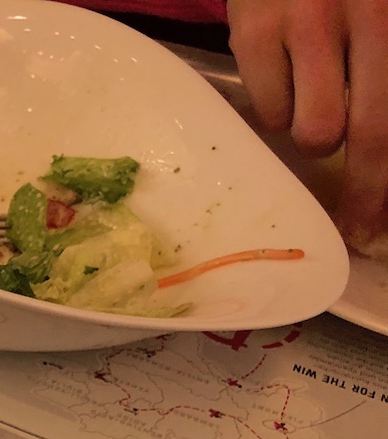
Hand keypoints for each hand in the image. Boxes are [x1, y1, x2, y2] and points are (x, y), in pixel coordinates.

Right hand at [228, 0, 387, 249]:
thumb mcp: (378, 18)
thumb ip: (384, 74)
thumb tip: (383, 157)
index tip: (383, 222)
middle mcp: (369, 16)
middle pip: (373, 131)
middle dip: (367, 192)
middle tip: (358, 225)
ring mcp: (308, 23)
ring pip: (316, 130)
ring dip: (316, 137)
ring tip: (313, 107)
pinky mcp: (255, 32)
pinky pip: (269, 110)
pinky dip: (276, 111)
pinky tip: (282, 82)